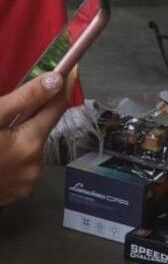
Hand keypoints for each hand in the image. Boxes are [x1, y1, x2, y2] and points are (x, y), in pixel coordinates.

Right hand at [0, 72, 70, 203]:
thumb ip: (24, 98)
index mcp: (30, 144)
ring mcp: (23, 183)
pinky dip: (10, 154)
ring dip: (17, 135)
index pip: (57, 108)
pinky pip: (18, 164)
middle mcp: (34, 166)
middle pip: (40, 128)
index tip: (67, 71)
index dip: (62, 87)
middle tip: (3, 111)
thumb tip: (56, 80)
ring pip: (28, 146)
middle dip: (27, 115)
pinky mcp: (13, 193)